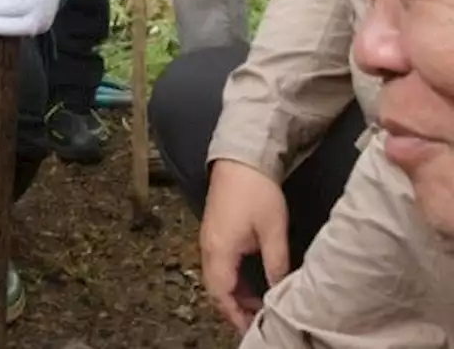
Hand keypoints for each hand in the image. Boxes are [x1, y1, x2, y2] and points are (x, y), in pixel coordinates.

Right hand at [200, 160, 290, 331]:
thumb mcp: (273, 231)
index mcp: (220, 250)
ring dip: (233, 294)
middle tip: (257, 322)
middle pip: (215, 288)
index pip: (221, 293)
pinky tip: (249, 283)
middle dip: (234, 308)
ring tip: (257, 306)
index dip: (235, 315)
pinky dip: (231, 280)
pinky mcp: (213, 231)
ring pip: (215, 277)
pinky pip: (217, 265)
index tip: (252, 328)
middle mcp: (208, 247)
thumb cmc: (257, 194)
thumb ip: (276, 263)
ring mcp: (208, 239)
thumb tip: (279, 291)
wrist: (240, 159)